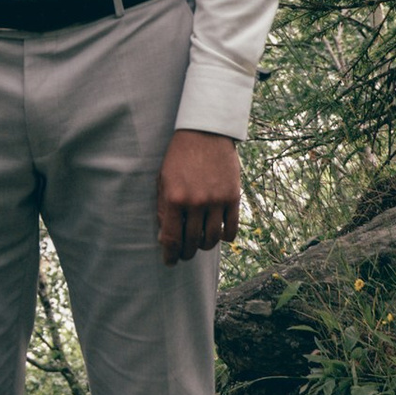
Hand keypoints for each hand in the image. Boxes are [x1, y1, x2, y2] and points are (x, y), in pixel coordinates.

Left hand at [156, 126, 241, 264]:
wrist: (205, 132)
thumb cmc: (179, 156)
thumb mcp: (163, 180)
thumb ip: (163, 209)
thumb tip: (165, 239)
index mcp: (174, 198)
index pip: (172, 239)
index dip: (170, 255)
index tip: (170, 262)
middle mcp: (195, 202)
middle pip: (192, 242)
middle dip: (187, 253)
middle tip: (185, 254)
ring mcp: (216, 201)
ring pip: (212, 239)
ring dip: (205, 246)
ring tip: (200, 243)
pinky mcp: (233, 197)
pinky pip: (232, 230)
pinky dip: (226, 238)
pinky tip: (219, 235)